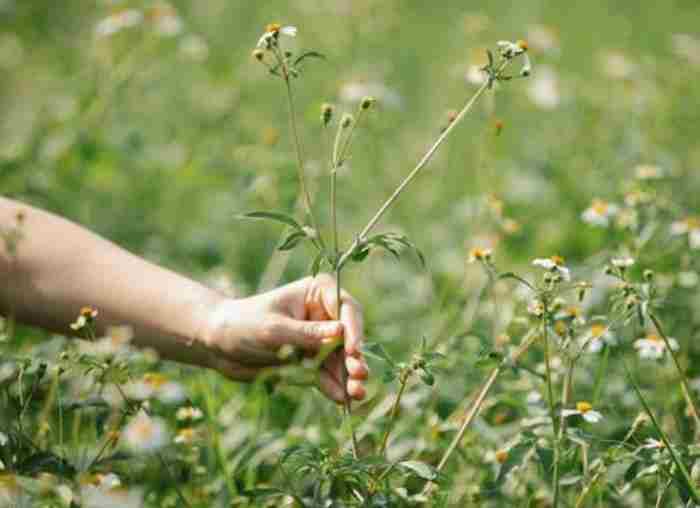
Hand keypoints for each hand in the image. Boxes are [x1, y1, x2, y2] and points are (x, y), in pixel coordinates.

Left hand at [200, 274, 367, 401]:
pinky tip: (342, 400)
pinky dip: (334, 387)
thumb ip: (307, 334)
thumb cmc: (243, 325)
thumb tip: (340, 332)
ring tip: (356, 394)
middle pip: (350, 336)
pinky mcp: (311, 361)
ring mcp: (318, 339)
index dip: (354, 329)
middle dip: (355, 357)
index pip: (346, 308)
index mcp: (317, 292)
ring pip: (342, 359)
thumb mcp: (274, 330)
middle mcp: (323, 314)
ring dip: (349, 377)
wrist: (217, 344)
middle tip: (359, 375)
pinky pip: (328, 375)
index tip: (353, 350)